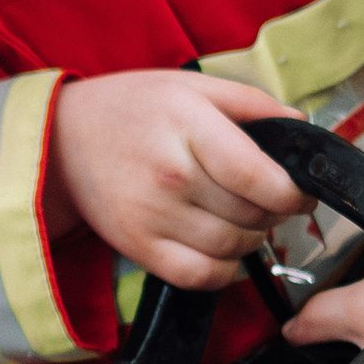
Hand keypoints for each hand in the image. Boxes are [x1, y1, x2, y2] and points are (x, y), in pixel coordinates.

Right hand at [45, 72, 310, 289]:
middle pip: (251, 215)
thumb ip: (252, 103)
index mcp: (188, 127)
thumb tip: (303, 128)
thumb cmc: (131, 108)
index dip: (292, 193)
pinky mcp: (139, 248)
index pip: (257, 177)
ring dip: (252, 239)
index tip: (300, 192)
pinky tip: (222, 248)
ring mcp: (152, 216)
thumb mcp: (192, 87)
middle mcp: (170, 175)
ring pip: (233, 248)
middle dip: (274, 212)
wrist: (61, 141)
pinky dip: (224, 270)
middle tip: (268, 200)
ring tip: (243, 218)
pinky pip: (201, 276)